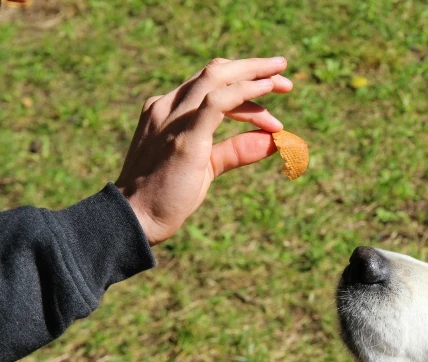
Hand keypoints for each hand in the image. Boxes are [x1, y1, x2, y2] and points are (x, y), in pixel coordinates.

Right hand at [115, 57, 291, 245]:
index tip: (272, 91)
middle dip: (254, 69)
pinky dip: (246, 93)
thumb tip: (273, 142)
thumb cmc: (167, 196)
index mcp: (168, 110)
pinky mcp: (186, 136)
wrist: (136, 219)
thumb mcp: (207, 166)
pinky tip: (266, 93)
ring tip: (284, 84)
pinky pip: (219, 101)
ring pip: (217, 78)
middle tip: (285, 78)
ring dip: (255, 76)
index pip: (209, 82)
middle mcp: (168, 106)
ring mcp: (173, 118)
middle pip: (216, 71)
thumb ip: (236, 151)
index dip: (243, 81)